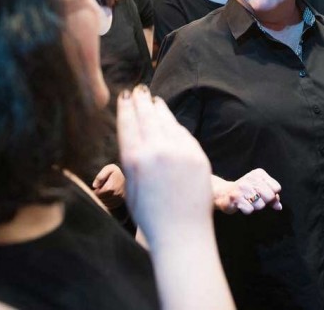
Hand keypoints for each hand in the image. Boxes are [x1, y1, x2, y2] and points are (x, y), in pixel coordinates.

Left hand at [92, 163, 125, 209]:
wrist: (130, 175)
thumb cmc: (117, 172)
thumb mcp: (109, 169)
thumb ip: (100, 176)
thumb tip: (94, 186)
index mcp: (111, 187)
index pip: (98, 194)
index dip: (96, 190)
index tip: (99, 186)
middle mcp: (115, 195)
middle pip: (102, 199)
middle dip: (100, 195)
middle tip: (102, 188)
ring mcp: (119, 199)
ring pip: (106, 203)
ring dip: (104, 199)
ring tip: (106, 191)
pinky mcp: (121, 201)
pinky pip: (111, 205)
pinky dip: (108, 202)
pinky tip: (109, 196)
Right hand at [117, 85, 213, 245]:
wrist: (181, 233)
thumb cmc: (151, 216)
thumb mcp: (131, 187)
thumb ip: (132, 160)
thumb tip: (134, 138)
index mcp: (134, 159)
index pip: (128, 123)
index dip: (126, 107)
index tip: (125, 95)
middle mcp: (156, 150)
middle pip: (147, 117)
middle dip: (142, 101)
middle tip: (139, 90)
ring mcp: (179, 151)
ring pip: (167, 121)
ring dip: (159, 109)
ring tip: (154, 100)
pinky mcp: (197, 155)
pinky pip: (183, 134)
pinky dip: (175, 125)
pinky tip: (171, 120)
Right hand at [212, 169, 282, 214]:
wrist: (223, 192)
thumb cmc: (246, 191)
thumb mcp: (260, 189)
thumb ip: (272, 197)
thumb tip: (279, 207)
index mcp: (259, 174)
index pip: (276, 188)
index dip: (272, 195)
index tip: (263, 194)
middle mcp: (251, 178)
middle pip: (270, 196)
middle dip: (264, 202)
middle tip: (254, 199)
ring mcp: (242, 187)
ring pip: (260, 205)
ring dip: (255, 207)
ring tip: (247, 201)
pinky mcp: (235, 197)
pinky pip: (250, 210)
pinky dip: (247, 210)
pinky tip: (241, 204)